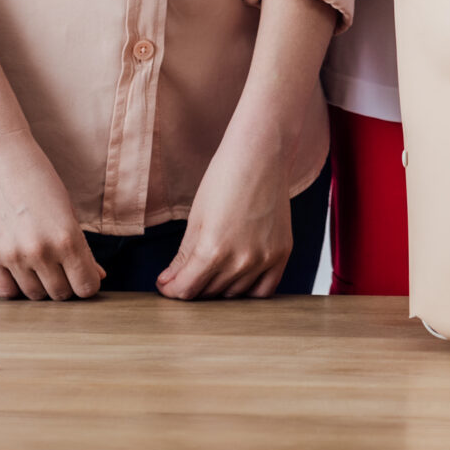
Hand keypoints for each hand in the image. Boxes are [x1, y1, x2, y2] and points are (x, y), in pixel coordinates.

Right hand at [0, 131, 103, 299]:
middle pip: (60, 294)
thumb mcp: (67, 209)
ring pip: (34, 296)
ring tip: (40, 266)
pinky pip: (6, 291)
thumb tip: (98, 276)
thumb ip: (82, 248)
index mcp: (67, 238)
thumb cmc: (37, 178)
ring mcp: (12, 256)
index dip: (88, 284)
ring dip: (41, 286)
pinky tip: (20, 271)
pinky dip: (16, 286)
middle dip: (66, 285)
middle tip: (62, 270)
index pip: (86, 286)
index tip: (84, 277)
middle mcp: (40, 251)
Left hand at [156, 123, 295, 299]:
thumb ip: (183, 257)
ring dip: (218, 288)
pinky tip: (236, 279)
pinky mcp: (282, 254)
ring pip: (234, 294)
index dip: (171, 289)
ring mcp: (265, 259)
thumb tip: (168, 283)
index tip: (167, 284)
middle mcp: (241, 261)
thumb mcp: (196, 219)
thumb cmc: (224, 178)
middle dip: (193, 286)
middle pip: (209, 293)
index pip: (186, 289)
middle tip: (186, 274)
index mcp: (213, 250)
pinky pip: (263, 291)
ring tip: (210, 271)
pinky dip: (247, 290)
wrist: (261, 154)